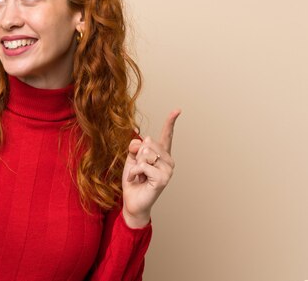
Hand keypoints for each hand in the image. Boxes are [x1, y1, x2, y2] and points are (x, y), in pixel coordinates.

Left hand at [121, 109, 180, 227]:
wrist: (132, 200)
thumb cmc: (133, 179)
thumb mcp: (132, 158)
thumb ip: (136, 146)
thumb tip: (143, 139)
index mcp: (161, 154)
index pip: (166, 135)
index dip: (171, 122)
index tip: (177, 110)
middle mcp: (168, 160)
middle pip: (149, 142)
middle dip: (137, 154)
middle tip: (139, 169)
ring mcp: (168, 170)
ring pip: (146, 153)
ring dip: (136, 165)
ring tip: (139, 175)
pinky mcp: (162, 178)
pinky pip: (142, 165)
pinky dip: (134, 172)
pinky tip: (136, 180)